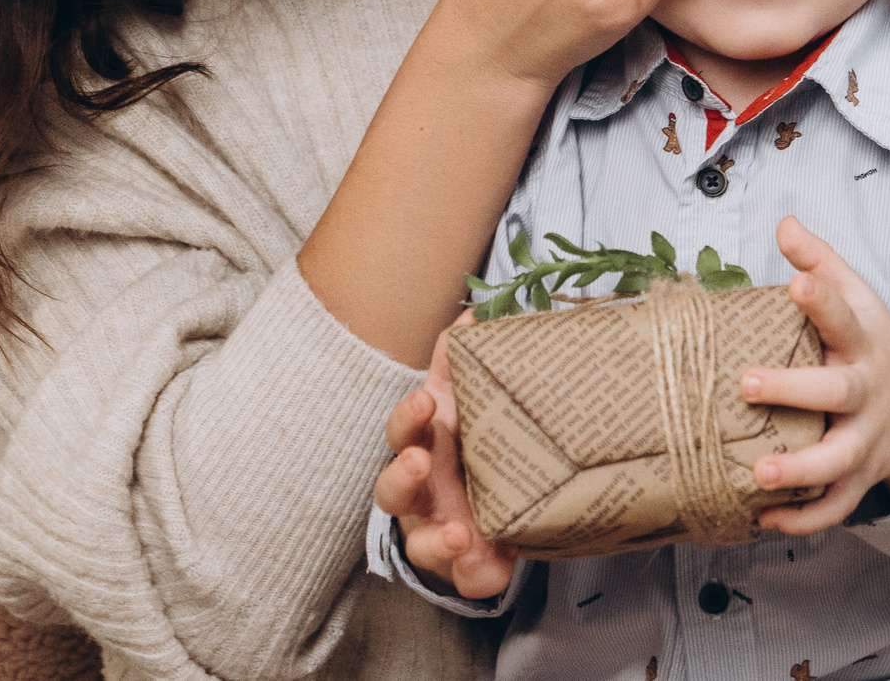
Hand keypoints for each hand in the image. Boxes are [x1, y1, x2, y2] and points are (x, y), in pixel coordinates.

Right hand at [372, 319, 516, 599]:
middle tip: (418, 465)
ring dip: (436, 541)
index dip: (408, 418)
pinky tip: (497, 569)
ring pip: (421, 544)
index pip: (402, 430)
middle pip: (392, 491)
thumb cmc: (472, 436)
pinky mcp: (464, 564)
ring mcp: (436, 530)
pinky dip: (479, 574)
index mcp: (421, 445)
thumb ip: (464, 361)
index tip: (425, 403)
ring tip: (459, 537)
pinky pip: (466, 577)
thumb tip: (475, 313)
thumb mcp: (469, 397)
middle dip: (402, 478)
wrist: (495, 488)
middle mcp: (419, 491)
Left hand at [740, 216, 889, 533]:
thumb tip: (784, 222)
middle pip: (836, 392)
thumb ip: (821, 264)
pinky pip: (835, 507)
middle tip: (748, 384)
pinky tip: (764, 519)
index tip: (795, 284)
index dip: (821, 299)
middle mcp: (866, 393)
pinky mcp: (861, 478)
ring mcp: (866, 440)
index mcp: (862, 342)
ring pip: (837, 461)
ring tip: (759, 473)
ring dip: (799, 471)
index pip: (844, 315)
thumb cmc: (874, 347)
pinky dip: (803, 519)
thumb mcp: (859, 300)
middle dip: (794, 390)